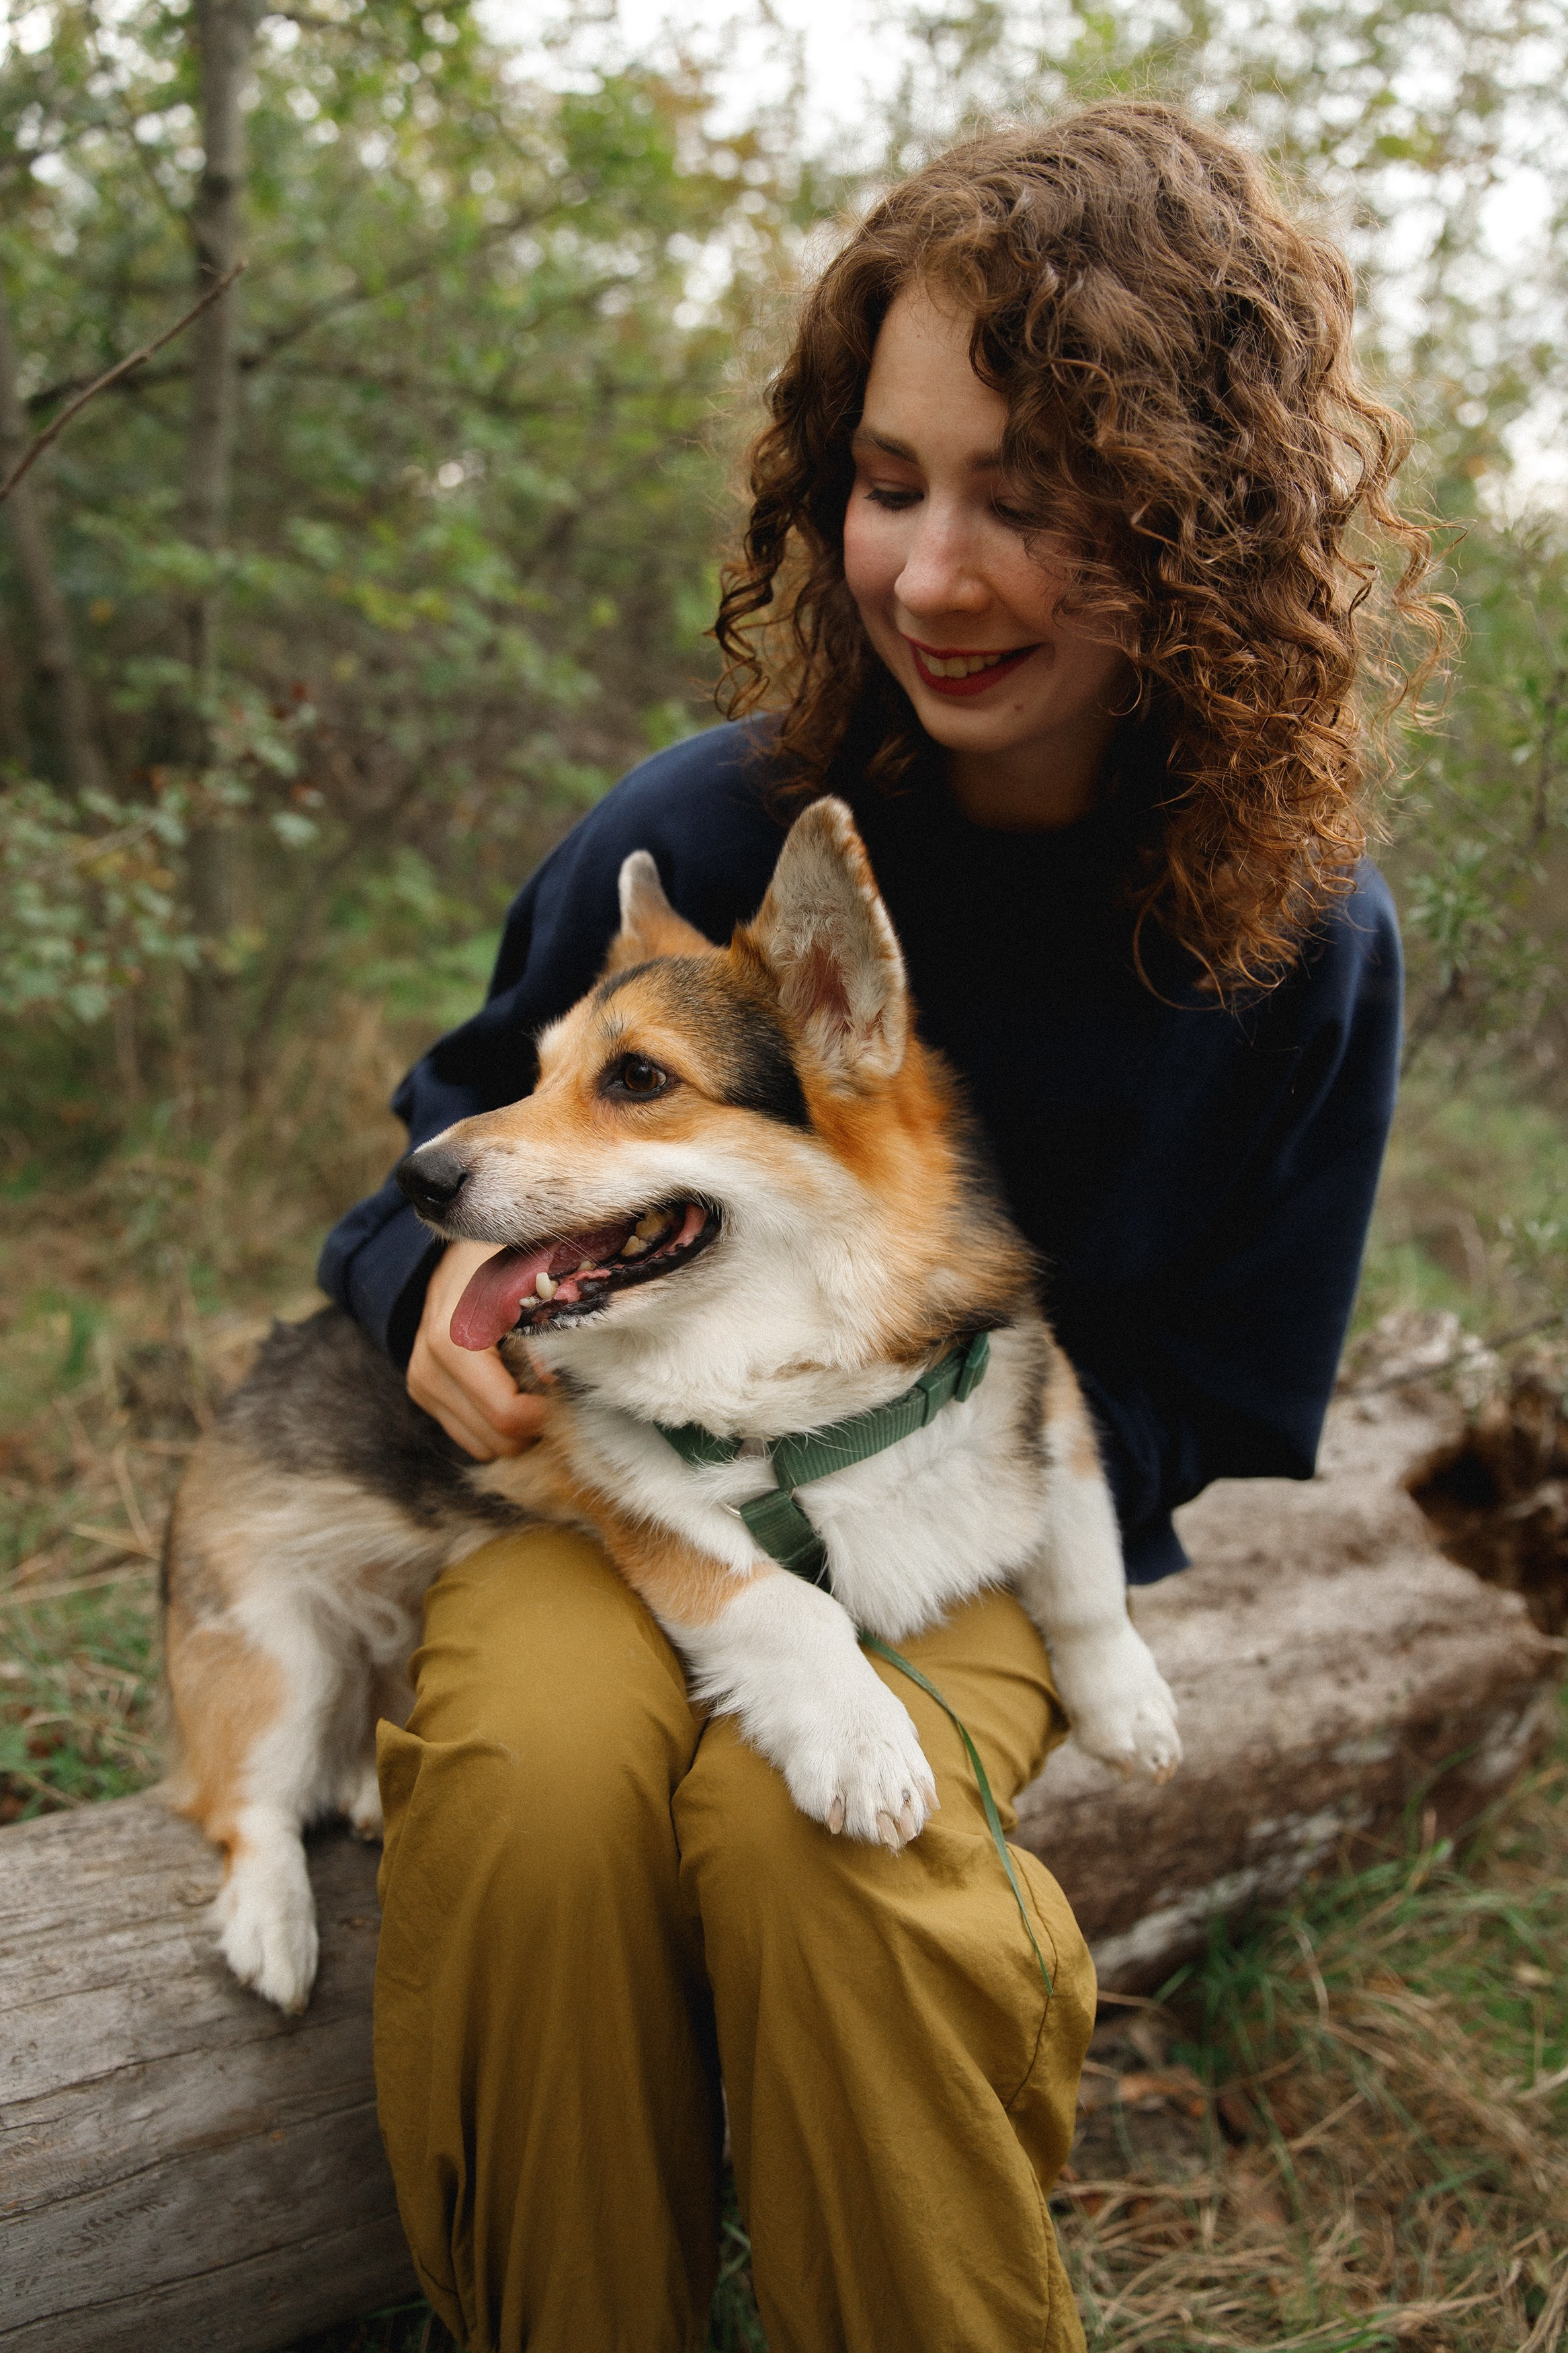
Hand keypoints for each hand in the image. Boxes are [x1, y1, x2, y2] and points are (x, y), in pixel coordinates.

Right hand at [407, 1239, 548, 1459]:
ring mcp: (422, 1383)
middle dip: (533, 1426)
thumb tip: (554, 1383)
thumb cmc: (504, 1267)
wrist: (459, 1255)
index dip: (546, 1414)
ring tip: (532, 1391)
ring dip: (515, 1430)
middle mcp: (430, 1367)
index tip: (566, 1392)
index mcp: (454, 1343)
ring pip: (482, 1446)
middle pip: (497, 1439)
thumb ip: (544, 1333)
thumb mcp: (531, 1288)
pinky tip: (509, 1392)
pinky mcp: (422, 1391)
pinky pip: (469, 1437)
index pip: (507, 1415)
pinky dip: (494, 1426)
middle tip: (553, 1393)